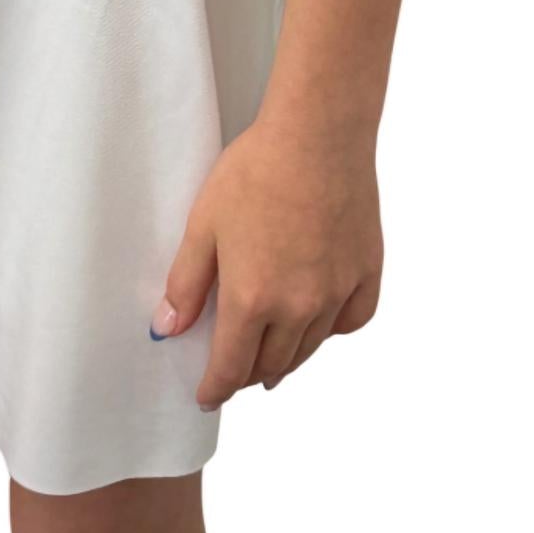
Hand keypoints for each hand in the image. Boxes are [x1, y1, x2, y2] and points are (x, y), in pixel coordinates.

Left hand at [151, 113, 383, 409]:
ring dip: (286, 360)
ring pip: (310, 348)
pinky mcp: (367, 272)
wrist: (318, 135)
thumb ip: (186, 284)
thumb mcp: (203, 226)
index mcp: (252, 299)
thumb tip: (166, 329)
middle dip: (247, 375)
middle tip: (235, 374)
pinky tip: (320, 324)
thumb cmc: (256, 172)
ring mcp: (337, 292)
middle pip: (271, 364)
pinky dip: (332, 330)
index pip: (230, 367)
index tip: (208, 398)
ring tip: (272, 361)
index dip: (215, 388)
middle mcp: (299, 307)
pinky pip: (351, 321)